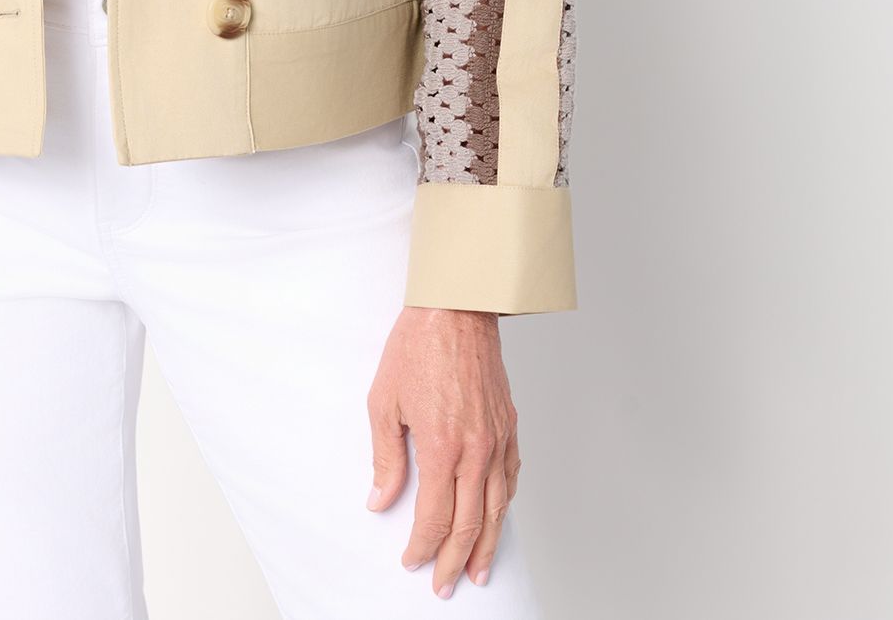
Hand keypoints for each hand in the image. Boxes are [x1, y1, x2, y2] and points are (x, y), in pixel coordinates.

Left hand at [366, 305, 520, 598]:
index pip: (435, 517)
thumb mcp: (384, 401)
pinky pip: (512, 476)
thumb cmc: (417, 346)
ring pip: (497, 507)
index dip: (423, 546)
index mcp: (442, 447)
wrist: (456, 306)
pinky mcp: (509, 424)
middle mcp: (476, 450)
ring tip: (478, 571)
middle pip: (469, 523)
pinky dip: (505, 504)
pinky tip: (497, 517)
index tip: (412, 560)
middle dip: (455, 560)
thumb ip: (385, 457)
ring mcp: (497, 438)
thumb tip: (381, 499)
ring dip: (487, 544)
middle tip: (446, 585)